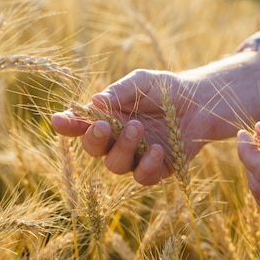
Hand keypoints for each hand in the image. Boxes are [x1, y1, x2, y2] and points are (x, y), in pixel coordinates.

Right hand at [51, 69, 211, 184]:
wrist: (200, 103)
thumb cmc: (166, 89)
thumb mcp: (141, 82)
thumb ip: (119, 91)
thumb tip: (95, 102)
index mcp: (107, 118)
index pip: (80, 125)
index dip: (67, 124)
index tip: (58, 119)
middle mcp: (116, 140)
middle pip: (93, 149)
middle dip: (94, 139)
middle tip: (104, 125)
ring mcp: (135, 157)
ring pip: (115, 165)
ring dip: (123, 148)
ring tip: (137, 127)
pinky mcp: (156, 170)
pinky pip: (143, 177)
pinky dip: (147, 166)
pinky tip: (157, 150)